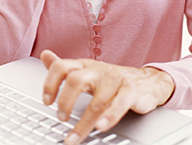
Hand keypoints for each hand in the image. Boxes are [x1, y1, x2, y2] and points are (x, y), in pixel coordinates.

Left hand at [41, 50, 174, 144]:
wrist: (146, 81)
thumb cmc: (110, 79)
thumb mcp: (86, 70)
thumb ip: (65, 66)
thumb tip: (45, 55)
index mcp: (85, 65)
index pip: (62, 66)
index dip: (50, 83)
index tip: (46, 101)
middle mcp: (98, 71)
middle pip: (76, 80)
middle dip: (65, 100)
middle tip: (60, 117)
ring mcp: (115, 80)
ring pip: (97, 100)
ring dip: (84, 122)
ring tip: (75, 137)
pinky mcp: (130, 91)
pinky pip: (119, 104)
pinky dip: (109, 117)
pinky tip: (100, 127)